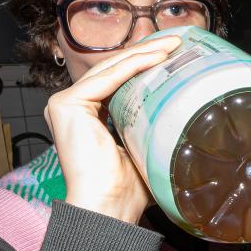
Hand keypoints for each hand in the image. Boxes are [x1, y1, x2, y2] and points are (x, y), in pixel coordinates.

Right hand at [44, 36, 180, 223]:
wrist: (109, 208)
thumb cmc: (126, 191)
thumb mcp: (144, 149)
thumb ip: (152, 130)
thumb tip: (184, 121)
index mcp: (87, 117)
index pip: (117, 81)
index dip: (145, 65)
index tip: (174, 57)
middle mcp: (72, 107)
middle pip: (114, 70)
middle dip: (148, 52)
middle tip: (178, 42)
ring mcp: (66, 104)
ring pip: (112, 69)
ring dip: (145, 53)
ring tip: (174, 44)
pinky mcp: (67, 104)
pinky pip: (109, 77)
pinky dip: (136, 64)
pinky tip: (159, 56)